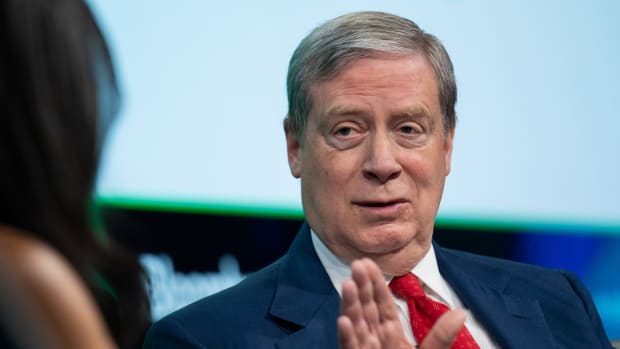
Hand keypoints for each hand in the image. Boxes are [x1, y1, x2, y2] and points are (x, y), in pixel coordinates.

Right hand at [338, 258, 466, 348]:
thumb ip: (441, 336)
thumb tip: (462, 311)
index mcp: (391, 335)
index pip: (381, 305)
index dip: (375, 285)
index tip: (369, 263)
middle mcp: (374, 341)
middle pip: (366, 310)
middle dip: (361, 288)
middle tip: (356, 265)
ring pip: (355, 326)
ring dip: (350, 306)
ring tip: (348, 285)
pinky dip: (347, 337)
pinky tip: (344, 322)